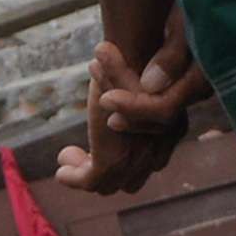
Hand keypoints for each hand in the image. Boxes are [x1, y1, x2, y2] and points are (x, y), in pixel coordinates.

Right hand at [54, 36, 200, 195]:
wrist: (134, 51)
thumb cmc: (141, 54)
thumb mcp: (143, 79)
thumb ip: (136, 97)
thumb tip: (119, 106)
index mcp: (173, 128)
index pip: (153, 161)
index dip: (129, 161)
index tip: (104, 152)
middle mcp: (160, 147)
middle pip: (133, 180)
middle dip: (108, 174)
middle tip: (84, 158)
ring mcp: (137, 157)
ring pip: (109, 184)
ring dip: (87, 174)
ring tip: (70, 156)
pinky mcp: (110, 160)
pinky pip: (88, 181)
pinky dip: (73, 178)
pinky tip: (62, 168)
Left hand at [97, 11, 213, 128]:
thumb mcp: (187, 20)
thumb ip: (172, 55)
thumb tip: (148, 86)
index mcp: (205, 78)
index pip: (165, 109)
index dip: (133, 107)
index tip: (103, 98)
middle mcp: (202, 89)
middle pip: (157, 115)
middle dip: (123, 103)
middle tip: (96, 80)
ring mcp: (192, 86)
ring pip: (154, 110)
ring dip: (122, 94)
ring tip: (95, 66)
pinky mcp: (182, 78)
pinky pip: (155, 97)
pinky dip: (130, 90)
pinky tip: (108, 70)